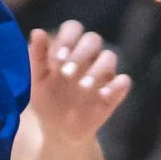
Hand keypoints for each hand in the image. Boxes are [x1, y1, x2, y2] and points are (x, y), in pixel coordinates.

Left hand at [27, 21, 129, 146]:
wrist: (59, 131)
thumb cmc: (47, 100)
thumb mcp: (37, 80)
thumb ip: (37, 56)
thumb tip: (37, 31)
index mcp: (68, 49)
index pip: (73, 28)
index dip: (67, 39)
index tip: (56, 59)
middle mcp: (88, 57)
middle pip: (93, 39)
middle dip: (80, 53)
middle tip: (66, 74)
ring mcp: (103, 73)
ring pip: (109, 57)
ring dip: (96, 69)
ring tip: (83, 87)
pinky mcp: (114, 91)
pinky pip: (123, 81)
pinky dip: (116, 86)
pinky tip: (101, 95)